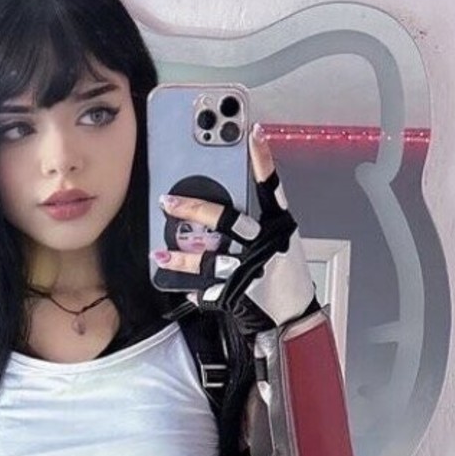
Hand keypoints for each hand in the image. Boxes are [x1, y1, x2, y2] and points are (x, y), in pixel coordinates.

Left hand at [152, 123, 315, 333]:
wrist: (294, 320)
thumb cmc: (286, 279)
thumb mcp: (281, 245)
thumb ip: (256, 227)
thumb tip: (218, 214)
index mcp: (278, 229)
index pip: (273, 189)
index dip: (264, 161)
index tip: (253, 135)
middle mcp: (264, 246)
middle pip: (226, 220)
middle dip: (193, 208)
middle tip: (168, 202)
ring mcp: (250, 271)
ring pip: (207, 258)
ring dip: (180, 257)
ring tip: (160, 254)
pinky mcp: (237, 295)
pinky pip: (207, 289)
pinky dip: (192, 289)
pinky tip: (181, 285)